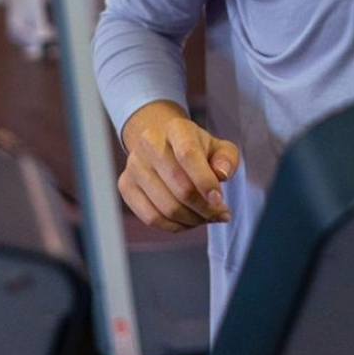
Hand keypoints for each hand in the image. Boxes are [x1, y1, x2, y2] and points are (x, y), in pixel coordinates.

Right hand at [118, 100, 240, 233]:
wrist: (162, 143)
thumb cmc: (195, 148)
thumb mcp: (218, 147)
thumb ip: (227, 159)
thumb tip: (222, 174)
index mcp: (176, 128)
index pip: (188, 154)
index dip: (205, 181)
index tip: (219, 200)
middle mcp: (149, 143)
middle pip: (180, 187)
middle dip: (204, 208)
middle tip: (219, 214)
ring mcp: (134, 165)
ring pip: (166, 207)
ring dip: (192, 220)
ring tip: (206, 218)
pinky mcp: (126, 185)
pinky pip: (151, 218)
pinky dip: (174, 226)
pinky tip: (188, 221)